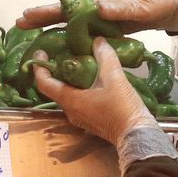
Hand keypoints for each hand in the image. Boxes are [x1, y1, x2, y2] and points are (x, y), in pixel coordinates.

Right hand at [18, 0, 177, 32]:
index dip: (48, 11)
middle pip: (64, 16)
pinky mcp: (108, 31)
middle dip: (42, 20)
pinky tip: (66, 55)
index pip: (68, 6)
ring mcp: (101, 21)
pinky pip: (85, 38)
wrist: (173, 4)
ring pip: (72, 28)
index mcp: (100, 3)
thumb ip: (122, 7)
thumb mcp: (141, 5)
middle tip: (19, 25)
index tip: (28, 15)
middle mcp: (96, 11)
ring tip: (36, 43)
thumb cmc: (157, 0)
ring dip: (55, 34)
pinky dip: (73, 44)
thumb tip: (98, 8)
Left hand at [31, 40, 156, 146]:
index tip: (41, 52)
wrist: (137, 135)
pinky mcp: (90, 120)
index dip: (39, 67)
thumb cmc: (123, 108)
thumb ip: (105, 57)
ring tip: (78, 62)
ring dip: (68, 79)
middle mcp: (70, 110)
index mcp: (70, 100)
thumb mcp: (115, 79)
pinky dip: (79, 87)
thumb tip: (98, 41)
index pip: (44, 84)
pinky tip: (91, 78)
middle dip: (55, 70)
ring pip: (67, 95)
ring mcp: (80, 117)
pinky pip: (78, 100)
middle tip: (62, 53)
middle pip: (55, 88)